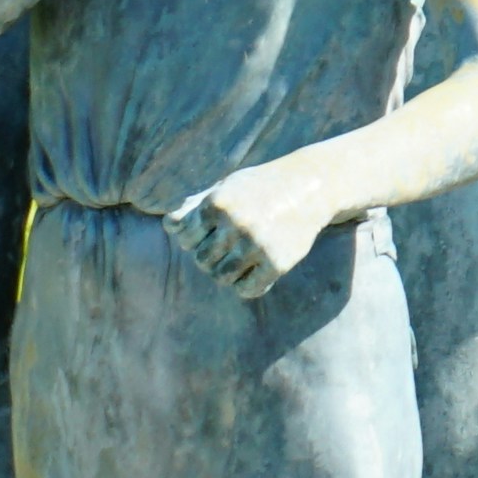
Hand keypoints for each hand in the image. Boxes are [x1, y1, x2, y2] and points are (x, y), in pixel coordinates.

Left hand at [175, 166, 337, 297]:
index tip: (213, 233)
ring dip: (226, 273)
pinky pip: (247, 290)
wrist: (309, 187)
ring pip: (221, 277)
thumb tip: (169, 226)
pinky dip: (246, 286)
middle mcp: (234, 224)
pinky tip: (255, 272)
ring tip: (239, 261)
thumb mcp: (226, 187)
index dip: (196, 239)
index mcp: (217, 203)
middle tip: (229, 247)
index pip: (185, 239)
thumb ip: (195, 206)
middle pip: (201, 260)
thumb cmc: (260, 187)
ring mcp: (256, 245)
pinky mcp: (276, 263)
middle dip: (211, 257)